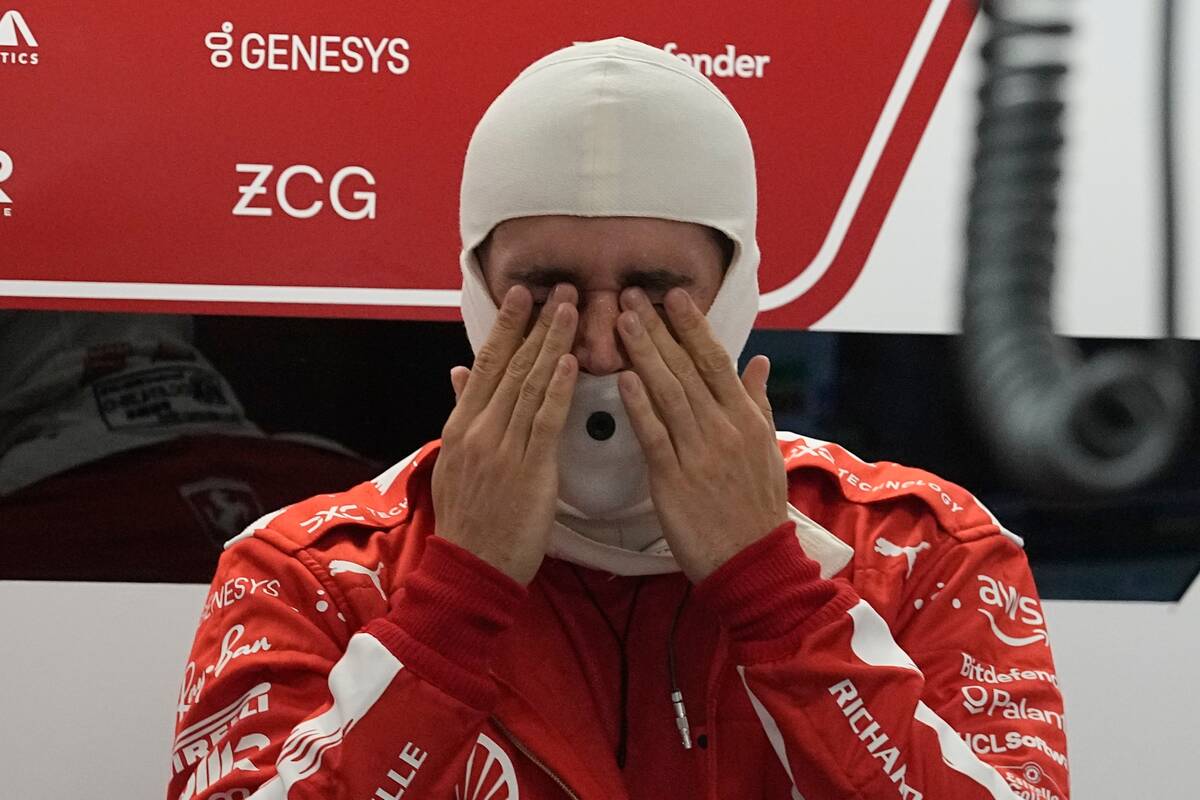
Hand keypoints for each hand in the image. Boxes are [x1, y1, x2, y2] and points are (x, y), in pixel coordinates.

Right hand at [432, 284, 578, 583]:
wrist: (470, 567)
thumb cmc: (469, 519)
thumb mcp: (454, 460)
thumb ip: (461, 411)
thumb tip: (457, 371)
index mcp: (462, 425)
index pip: (486, 364)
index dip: (506, 326)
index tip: (521, 295)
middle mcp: (480, 429)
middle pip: (510, 365)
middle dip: (536, 323)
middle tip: (560, 287)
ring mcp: (503, 448)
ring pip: (530, 384)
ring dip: (552, 342)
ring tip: (572, 309)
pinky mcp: (530, 469)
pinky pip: (545, 421)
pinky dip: (557, 389)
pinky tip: (570, 362)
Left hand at [615, 287, 787, 581]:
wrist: (752, 562)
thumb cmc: (757, 507)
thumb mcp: (768, 449)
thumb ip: (759, 402)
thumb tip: (759, 360)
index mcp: (745, 419)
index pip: (716, 361)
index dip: (693, 326)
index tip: (674, 296)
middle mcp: (724, 428)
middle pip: (687, 369)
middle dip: (658, 328)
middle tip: (631, 294)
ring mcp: (699, 453)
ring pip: (668, 393)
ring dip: (644, 353)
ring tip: (621, 321)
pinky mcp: (674, 480)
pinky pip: (655, 435)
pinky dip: (639, 405)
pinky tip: (623, 378)